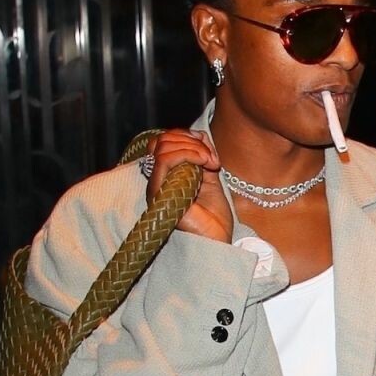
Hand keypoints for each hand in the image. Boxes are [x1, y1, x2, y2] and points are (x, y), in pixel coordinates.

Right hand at [146, 128, 228, 242]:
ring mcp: (158, 187)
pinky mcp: (160, 194)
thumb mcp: (211, 178)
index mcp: (169, 175)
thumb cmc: (214, 217)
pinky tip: (208, 164)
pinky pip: (165, 160)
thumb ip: (202, 156)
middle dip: (191, 141)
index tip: (210, 152)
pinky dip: (189, 154)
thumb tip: (199, 135)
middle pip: (163, 140)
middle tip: (212, 158)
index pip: (166, 142)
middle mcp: (159, 180)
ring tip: (211, 162)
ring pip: (163, 146)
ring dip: (193, 147)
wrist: (218, 240)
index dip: (188, 137)